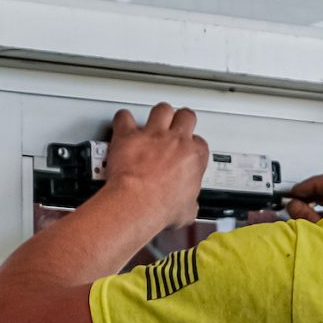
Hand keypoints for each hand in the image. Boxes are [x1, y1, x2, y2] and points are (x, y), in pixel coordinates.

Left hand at [100, 104, 209, 232]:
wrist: (137, 204)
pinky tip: (122, 122)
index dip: (193, 147)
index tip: (187, 153)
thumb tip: (188, 209)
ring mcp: (152, 135)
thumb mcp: (186, 212)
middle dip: (182, 119)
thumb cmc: (160, 208)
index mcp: (194, 156)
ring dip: (158, 114)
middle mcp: (175, 140)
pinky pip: (124, 117)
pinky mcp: (128, 136)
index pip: (200, 143)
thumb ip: (190, 203)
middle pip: (185, 116)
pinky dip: (123, 119)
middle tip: (177, 125)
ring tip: (155, 120)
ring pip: (161, 109)